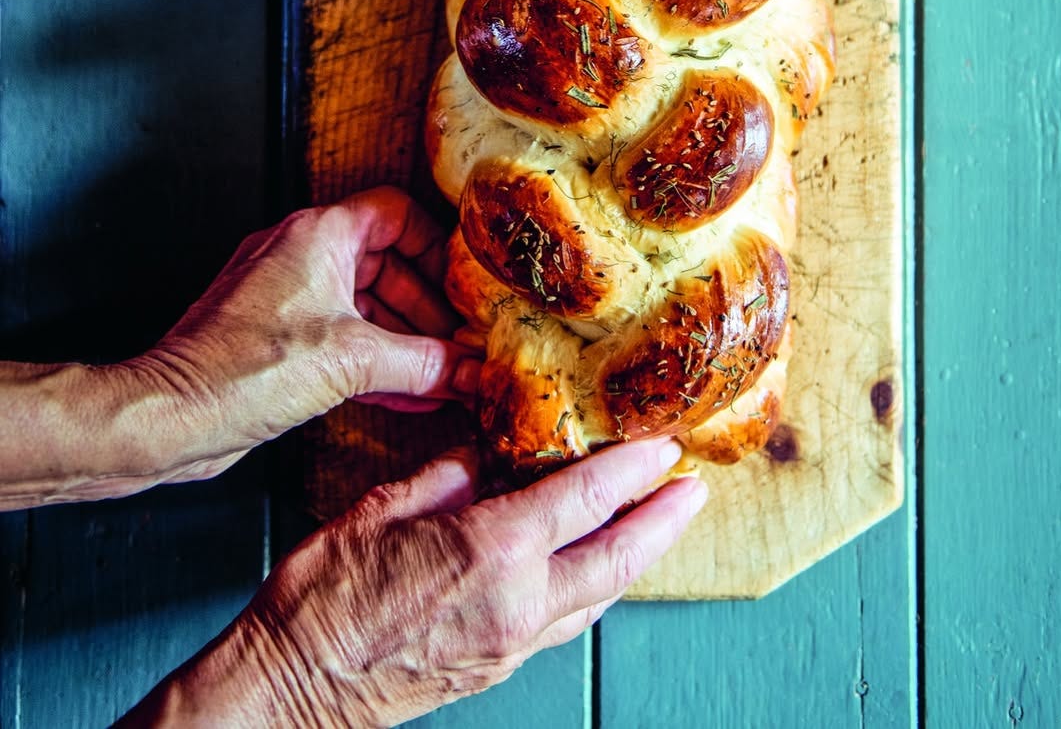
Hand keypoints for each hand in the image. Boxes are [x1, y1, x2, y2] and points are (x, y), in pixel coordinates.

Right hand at [122, 439, 707, 725]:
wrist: (290, 688)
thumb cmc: (322, 597)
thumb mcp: (380, 509)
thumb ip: (444, 479)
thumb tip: (482, 462)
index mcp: (490, 550)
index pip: (582, 500)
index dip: (631, 470)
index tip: (664, 448)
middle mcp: (515, 602)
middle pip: (615, 559)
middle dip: (662, 522)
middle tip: (693, 491)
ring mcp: (510, 643)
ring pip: (597, 598)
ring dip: (634, 559)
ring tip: (655, 525)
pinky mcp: (495, 667)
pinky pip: (563, 622)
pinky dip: (592, 590)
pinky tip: (592, 572)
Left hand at [128, 187, 479, 484]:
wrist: (173, 415)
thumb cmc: (242, 371)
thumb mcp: (354, 361)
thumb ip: (423, 362)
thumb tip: (467, 370)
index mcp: (319, 235)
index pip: (396, 212)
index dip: (435, 246)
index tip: (461, 284)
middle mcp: (300, 255)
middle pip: (385, 264)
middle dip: (426, 308)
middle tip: (458, 342)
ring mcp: (285, 296)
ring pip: (363, 305)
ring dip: (404, 341)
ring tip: (440, 375)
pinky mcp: (275, 338)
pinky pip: (339, 338)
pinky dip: (373, 361)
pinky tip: (404, 395)